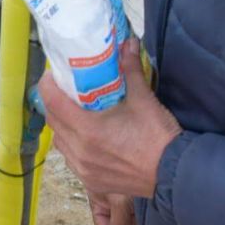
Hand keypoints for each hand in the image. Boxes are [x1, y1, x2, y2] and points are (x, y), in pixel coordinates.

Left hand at [39, 38, 181, 198]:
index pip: (52, 102)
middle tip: (64, 90)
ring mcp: (82, 168)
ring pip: (60, 141)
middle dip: (53, 103)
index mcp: (87, 129)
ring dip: (62, 125)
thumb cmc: (159, 137)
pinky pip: (70, 159)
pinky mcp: (90, 180)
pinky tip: (84, 137)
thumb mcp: (144, 100)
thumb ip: (131, 71)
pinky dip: (72, 145)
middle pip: (53, 121)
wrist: (176, 174)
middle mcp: (79, 150)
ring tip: (73, 112)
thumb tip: (127, 44)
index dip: (47, 86)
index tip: (52, 75)